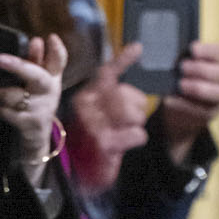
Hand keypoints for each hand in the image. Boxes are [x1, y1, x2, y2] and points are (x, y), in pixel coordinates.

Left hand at [0, 34, 67, 186]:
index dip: (57, 50)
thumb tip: (36, 40)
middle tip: (0, 58)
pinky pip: (6, 112)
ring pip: (14, 96)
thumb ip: (36, 62)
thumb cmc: (35, 103)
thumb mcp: (38, 84)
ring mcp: (41, 109)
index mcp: (52, 79)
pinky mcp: (30, 124)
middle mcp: (50, 93)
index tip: (50, 37)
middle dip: (19, 66)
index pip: (59, 62)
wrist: (37, 138)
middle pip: (38, 76)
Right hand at [68, 45, 149, 195]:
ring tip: (120, 132)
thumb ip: (114, 88)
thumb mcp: (100, 109)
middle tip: (125, 121)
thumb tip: (135, 49)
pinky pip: (139, 134)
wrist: (79, 170)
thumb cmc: (93, 136)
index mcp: (85, 94)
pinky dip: (135, 139)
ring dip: (135, 125)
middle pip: (128, 95)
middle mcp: (86, 105)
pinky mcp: (104, 142)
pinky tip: (122, 144)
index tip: (138, 47)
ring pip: (136, 114)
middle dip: (136, 108)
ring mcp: (94, 123)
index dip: (123, 60)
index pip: (106, 73)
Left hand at [156, 41, 218, 163]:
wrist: (186, 104)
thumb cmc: (187, 76)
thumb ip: (187, 59)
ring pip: (217, 93)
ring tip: (180, 84)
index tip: (192, 49)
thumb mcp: (190, 64)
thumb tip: (173, 54)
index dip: (207, 51)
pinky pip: (201, 109)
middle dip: (202, 69)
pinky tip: (171, 99)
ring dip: (198, 88)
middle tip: (182, 67)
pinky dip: (184, 104)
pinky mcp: (212, 113)